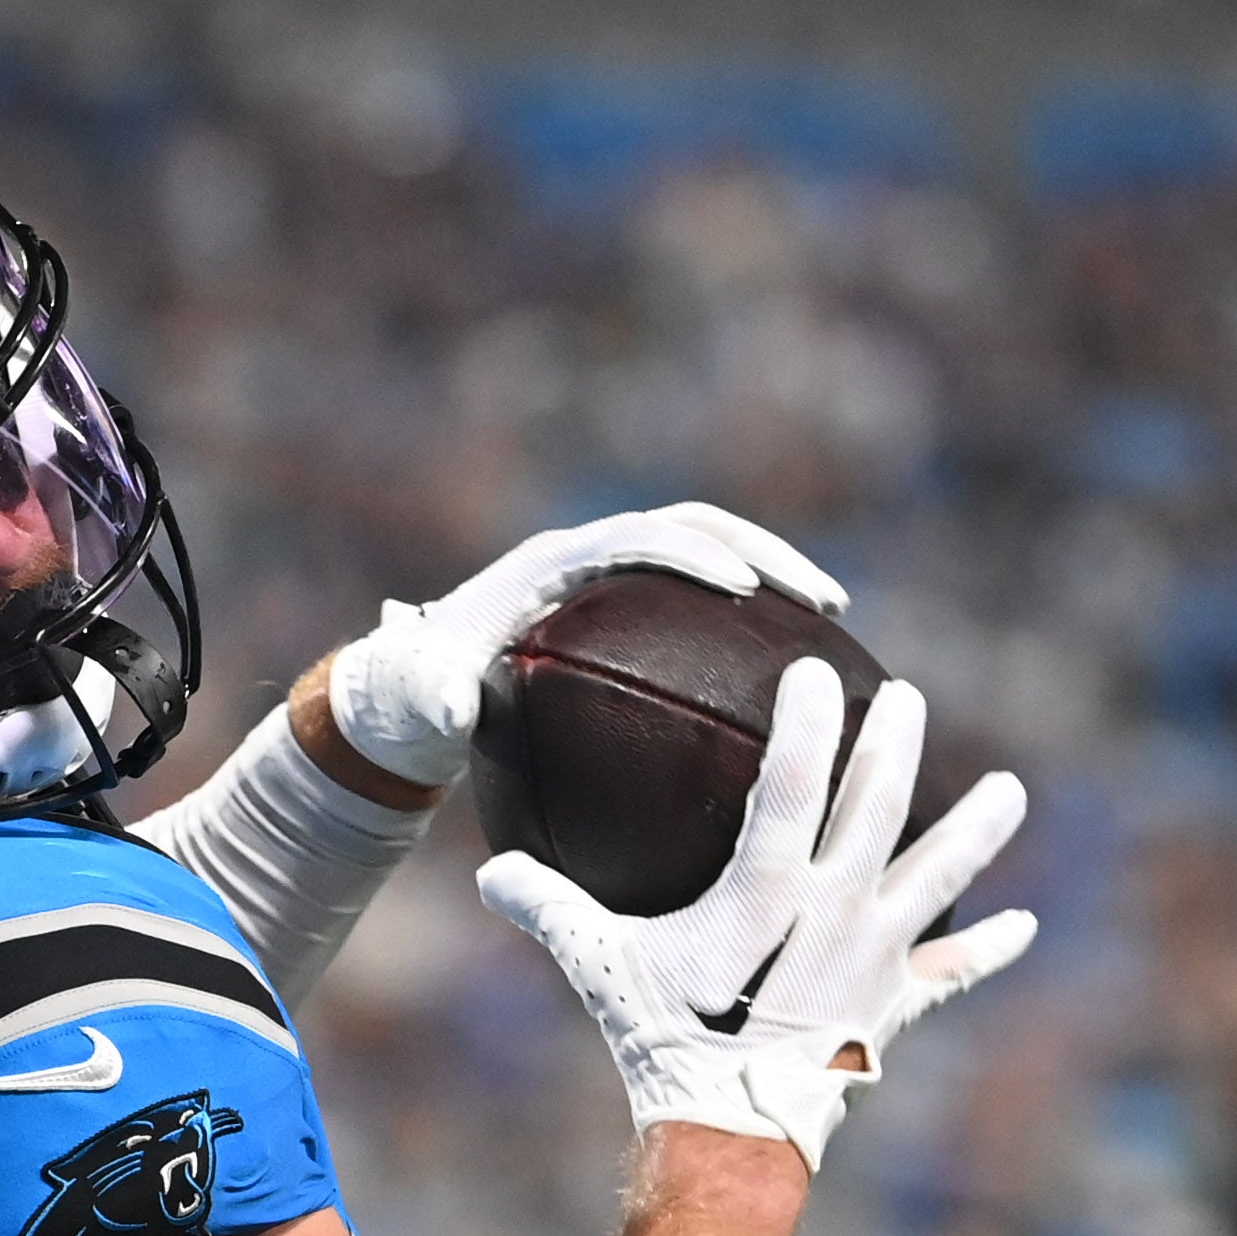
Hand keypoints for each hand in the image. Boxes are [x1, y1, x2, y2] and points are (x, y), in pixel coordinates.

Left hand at [328, 501, 849, 790]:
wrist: (406, 694)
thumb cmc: (411, 698)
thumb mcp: (417, 703)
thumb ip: (432, 701)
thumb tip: (453, 708)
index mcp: (549, 565)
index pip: (635, 537)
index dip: (689, 553)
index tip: (743, 587)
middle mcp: (585, 557)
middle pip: (693, 527)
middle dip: (762, 552)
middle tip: (824, 600)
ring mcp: (608, 579)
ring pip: (707, 551)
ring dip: (770, 574)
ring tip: (830, 618)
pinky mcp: (623, 608)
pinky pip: (697, 598)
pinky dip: (746, 619)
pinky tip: (787, 670)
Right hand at [477, 659, 1033, 1170]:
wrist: (731, 1131)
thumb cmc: (660, 1040)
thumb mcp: (598, 966)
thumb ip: (546, 908)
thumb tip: (488, 872)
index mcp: (768, 889)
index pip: (792, 786)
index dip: (805, 725)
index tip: (816, 672)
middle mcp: (835, 910)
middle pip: (878, 809)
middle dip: (894, 746)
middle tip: (910, 697)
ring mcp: (872, 957)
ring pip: (934, 878)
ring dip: (976, 833)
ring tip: (1013, 792)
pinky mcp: (891, 1007)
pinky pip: (947, 973)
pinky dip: (983, 949)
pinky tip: (1023, 927)